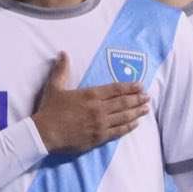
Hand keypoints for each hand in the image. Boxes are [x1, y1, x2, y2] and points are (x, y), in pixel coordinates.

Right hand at [32, 52, 148, 153]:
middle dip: (137, 99)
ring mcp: (100, 124)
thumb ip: (62, 70)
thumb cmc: (49, 110)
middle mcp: (98, 109)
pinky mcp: (99, 137)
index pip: (115, 89)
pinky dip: (129, 127)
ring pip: (124, 117)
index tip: (140, 85)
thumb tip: (63, 54)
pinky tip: (135, 123)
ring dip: (137, 112)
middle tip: (147, 96)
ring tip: (146, 108)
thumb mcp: (54, 87)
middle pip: (123, 102)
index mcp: (90, 95)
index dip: (129, 87)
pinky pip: (118, 131)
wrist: (45, 134)